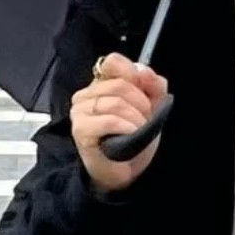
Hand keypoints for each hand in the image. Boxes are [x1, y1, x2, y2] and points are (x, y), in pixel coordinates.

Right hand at [71, 52, 167, 191]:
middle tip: (143, 120)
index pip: (113, 62)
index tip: (144, 93)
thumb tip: (144, 70)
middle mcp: (86, 95)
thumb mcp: (152, 108)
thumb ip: (154, 85)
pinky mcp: (80, 130)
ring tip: (137, 132)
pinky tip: (129, 136)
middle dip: (141, 104)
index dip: (133, 74)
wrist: (127, 172)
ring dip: (136, 119)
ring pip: (115, 102)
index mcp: (101, 84)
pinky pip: (109, 120)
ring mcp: (80, 112)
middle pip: (120, 84)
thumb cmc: (134, 140)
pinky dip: (126, 128)